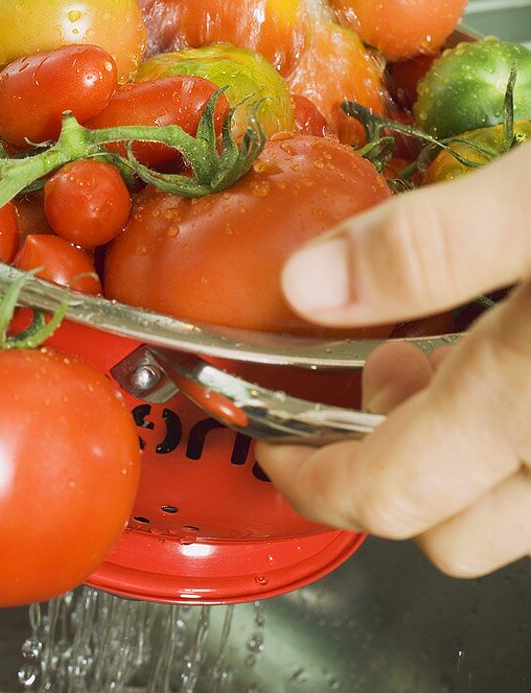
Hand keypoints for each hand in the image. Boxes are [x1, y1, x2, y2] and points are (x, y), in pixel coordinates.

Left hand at [257, 142, 530, 576]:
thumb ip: (429, 244)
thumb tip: (309, 284)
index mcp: (525, 399)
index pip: (390, 492)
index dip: (309, 479)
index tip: (269, 443)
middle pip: (453, 531)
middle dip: (383, 473)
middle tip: (366, 381)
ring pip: (511, 510)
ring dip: (455, 458)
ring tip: (440, 359)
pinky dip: (504, 436)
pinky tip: (507, 354)